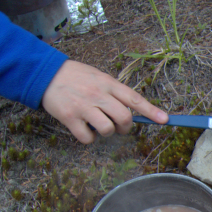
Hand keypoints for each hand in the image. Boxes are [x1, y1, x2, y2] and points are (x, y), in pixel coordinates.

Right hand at [41, 60, 167, 143]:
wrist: (45, 73)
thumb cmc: (77, 77)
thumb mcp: (99, 78)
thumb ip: (116, 93)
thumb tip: (134, 111)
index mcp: (108, 84)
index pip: (134, 99)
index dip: (151, 111)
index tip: (165, 120)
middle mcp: (98, 94)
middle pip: (124, 118)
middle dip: (125, 127)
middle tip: (118, 126)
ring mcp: (84, 106)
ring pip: (108, 129)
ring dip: (107, 132)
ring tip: (97, 124)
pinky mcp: (69, 117)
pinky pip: (88, 138)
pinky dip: (89, 138)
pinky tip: (84, 128)